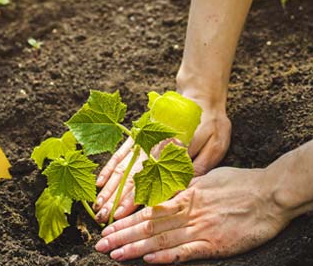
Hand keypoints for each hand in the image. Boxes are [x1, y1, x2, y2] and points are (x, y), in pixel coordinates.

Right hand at [92, 107, 231, 221]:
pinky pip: (121, 153)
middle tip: (104, 217)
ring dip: (110, 187)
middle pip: (131, 174)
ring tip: (98, 206)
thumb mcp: (214, 143)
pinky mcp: (139, 135)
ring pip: (123, 166)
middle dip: (116, 198)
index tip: (122, 213)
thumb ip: (200, 165)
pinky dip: (109, 168)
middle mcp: (154, 145)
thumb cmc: (211, 122)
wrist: (201, 95)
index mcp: (173, 149)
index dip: (134, 196)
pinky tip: (100, 182)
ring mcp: (144, 140)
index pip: (150, 178)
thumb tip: (183, 189)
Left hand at [94, 167, 290, 262]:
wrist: (272, 194)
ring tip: (115, 254)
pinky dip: (166, 258)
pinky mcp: (216, 243)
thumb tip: (169, 191)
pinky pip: (186, 252)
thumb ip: (188, 186)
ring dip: (135, 248)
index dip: (126, 219)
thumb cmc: (244, 183)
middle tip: (100, 244)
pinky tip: (149, 261)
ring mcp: (202, 228)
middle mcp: (190, 210)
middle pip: (148, 225)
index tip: (107, 226)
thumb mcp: (210, 177)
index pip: (149, 208)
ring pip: (162, 240)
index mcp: (187, 194)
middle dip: (121, 235)